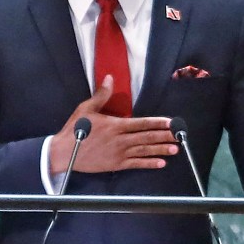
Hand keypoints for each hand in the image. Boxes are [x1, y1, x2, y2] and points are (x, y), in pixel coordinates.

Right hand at [49, 75, 178, 174]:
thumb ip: (101, 95)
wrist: (64, 152)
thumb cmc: (74, 130)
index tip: (170, 122)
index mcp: (115, 125)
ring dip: (160, 150)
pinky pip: (136, 164)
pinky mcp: (115, 165)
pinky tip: (160, 163)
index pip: (141, 123)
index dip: (157, 123)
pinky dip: (149, 163)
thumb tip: (109, 79)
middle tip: (179, 136)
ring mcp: (119, 153)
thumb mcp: (86, 109)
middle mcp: (120, 140)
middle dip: (164, 136)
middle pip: (146, 137)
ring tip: (175, 149)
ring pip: (144, 151)